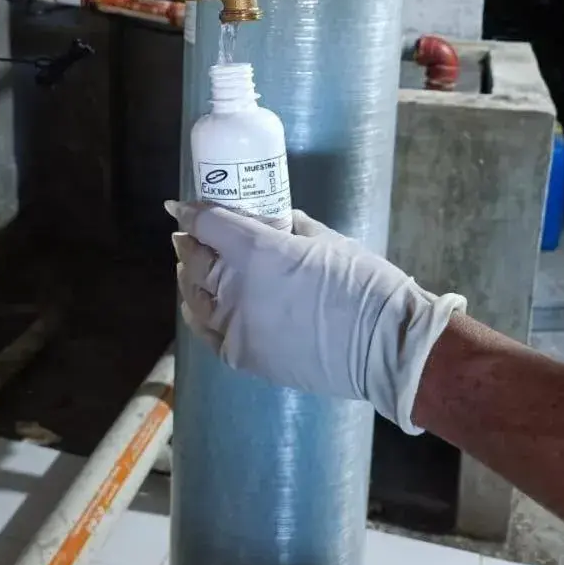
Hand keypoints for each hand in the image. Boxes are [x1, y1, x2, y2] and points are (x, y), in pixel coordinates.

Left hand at [167, 201, 465, 434]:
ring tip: (189, 267)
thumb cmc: (363, 284)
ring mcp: (235, 326)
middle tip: (188, 234)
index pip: (208, 224)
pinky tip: (197, 306)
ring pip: (195, 297)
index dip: (190, 213)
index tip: (180, 207)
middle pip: (194, 260)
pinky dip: (198, 314)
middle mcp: (234, 287)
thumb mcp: (328, 240)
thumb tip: (277, 221)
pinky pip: (207, 331)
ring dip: (189, 278)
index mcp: (255, 250)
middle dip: (188, 243)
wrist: (384, 346)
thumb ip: (293, 228)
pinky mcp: (243, 357)